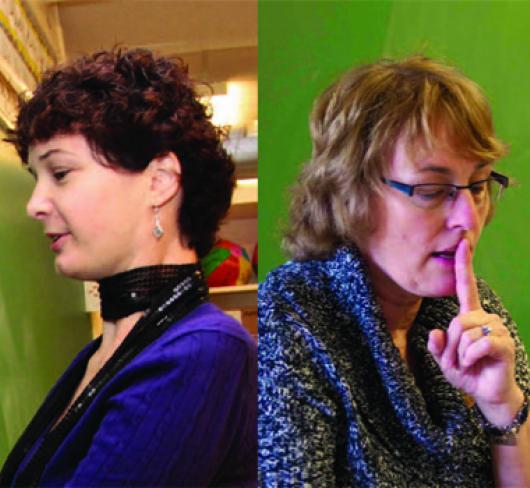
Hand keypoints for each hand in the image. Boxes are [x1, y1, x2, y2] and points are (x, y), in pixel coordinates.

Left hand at [427, 238, 522, 424]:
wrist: (488, 394)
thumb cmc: (467, 373)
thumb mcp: (443, 360)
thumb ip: (436, 346)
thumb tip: (435, 334)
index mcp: (470, 316)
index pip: (466, 287)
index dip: (464, 266)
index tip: (463, 244)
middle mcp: (485, 318)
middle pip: (457, 321)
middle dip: (451, 346)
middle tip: (458, 361)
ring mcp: (497, 329)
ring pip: (465, 334)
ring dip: (460, 354)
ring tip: (469, 363)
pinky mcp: (504, 344)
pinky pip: (478, 345)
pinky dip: (470, 358)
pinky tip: (478, 364)